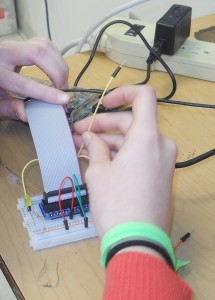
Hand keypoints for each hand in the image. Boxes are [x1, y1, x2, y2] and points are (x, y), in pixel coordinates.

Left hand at [0, 38, 69, 120]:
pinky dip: (56, 57)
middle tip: (63, 89)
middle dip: (57, 72)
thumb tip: (27, 115)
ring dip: (59, 64)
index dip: (46, 92)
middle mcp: (5, 52)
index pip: (24, 83)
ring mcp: (14, 44)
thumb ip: (10, 108)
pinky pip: (45, 44)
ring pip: (44, 45)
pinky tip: (56, 70)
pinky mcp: (23, 43)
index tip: (63, 100)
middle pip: (37, 53)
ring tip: (61, 82)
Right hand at [76, 85, 176, 235]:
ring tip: (85, 148)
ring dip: (110, 141)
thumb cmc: (116, 205)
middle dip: (103, 125)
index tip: (102, 103)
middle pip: (131, 122)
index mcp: (147, 137)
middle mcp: (160, 145)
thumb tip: (90, 137)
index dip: (122, 93)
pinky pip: (141, 154)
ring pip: (134, 140)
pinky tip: (101, 160)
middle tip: (79, 133)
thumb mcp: (98, 172)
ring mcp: (163, 161)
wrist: (138, 243)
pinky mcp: (160, 175)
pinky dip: (122, 153)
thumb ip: (95, 147)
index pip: (143, 96)